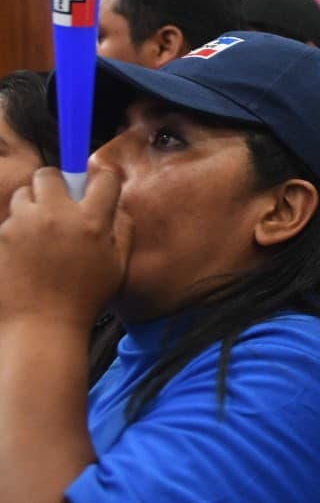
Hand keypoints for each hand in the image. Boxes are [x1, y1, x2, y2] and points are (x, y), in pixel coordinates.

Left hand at [0, 169, 130, 329]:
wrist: (39, 328)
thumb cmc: (83, 301)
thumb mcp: (118, 266)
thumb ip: (123, 231)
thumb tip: (117, 207)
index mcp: (91, 221)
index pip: (102, 179)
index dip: (102, 181)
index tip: (98, 187)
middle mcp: (56, 216)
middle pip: (50, 174)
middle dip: (56, 183)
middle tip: (60, 203)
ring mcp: (23, 225)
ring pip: (24, 195)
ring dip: (33, 206)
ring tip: (40, 231)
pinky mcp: (0, 238)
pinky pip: (8, 221)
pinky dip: (17, 230)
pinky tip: (25, 253)